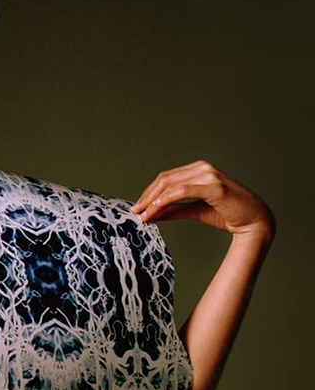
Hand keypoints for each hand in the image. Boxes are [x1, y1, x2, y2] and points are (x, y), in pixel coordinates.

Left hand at [130, 160, 275, 242]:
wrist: (254, 221)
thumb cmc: (228, 214)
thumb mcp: (196, 211)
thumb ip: (174, 210)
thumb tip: (152, 214)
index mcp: (199, 170)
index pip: (167, 178)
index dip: (149, 193)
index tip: (138, 208)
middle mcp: (203, 168)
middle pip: (165, 180)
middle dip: (147, 197)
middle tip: (135, 212)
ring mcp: (209, 175)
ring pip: (170, 185)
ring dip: (152, 201)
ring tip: (142, 215)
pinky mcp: (214, 186)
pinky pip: (181, 192)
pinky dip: (164, 201)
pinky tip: (154, 211)